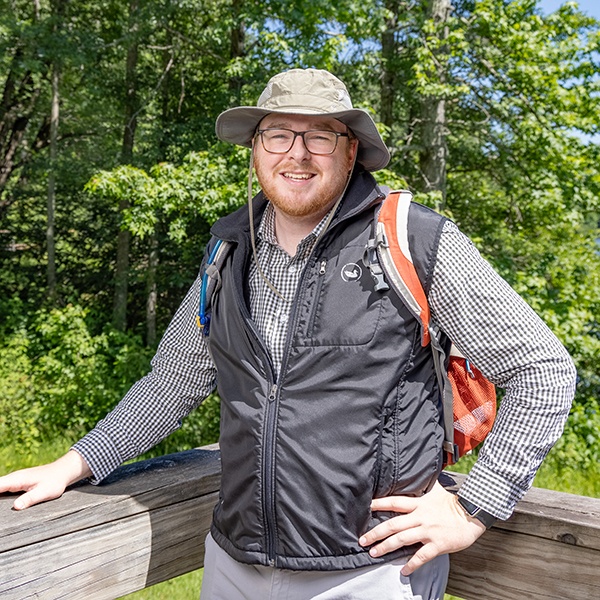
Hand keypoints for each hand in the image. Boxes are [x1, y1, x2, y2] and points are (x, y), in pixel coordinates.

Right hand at [0, 450, 91, 509]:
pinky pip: (2, 490)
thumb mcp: (44, 492)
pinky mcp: (17, 484)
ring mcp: (14, 481)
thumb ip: (30, 499)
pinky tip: (2, 504)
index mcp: (16, 480)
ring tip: (0, 512)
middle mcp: (12, 479)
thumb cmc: (55, 481)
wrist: (63, 471)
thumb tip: (16, 507)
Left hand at [359, 481, 485, 574]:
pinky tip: (403, 570)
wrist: (474, 512)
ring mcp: (428, 531)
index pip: (394, 502)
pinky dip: (411, 564)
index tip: (366, 506)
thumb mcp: (437, 490)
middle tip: (363, 540)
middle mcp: (420, 517)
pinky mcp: (438, 544)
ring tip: (374, 553)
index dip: (379, 503)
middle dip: (376, 532)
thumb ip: (424, 487)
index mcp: (419, 503)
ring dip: (386, 547)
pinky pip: (421, 556)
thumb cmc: (455, 501)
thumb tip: (416, 477)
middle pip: (393, 524)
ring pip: (402, 540)